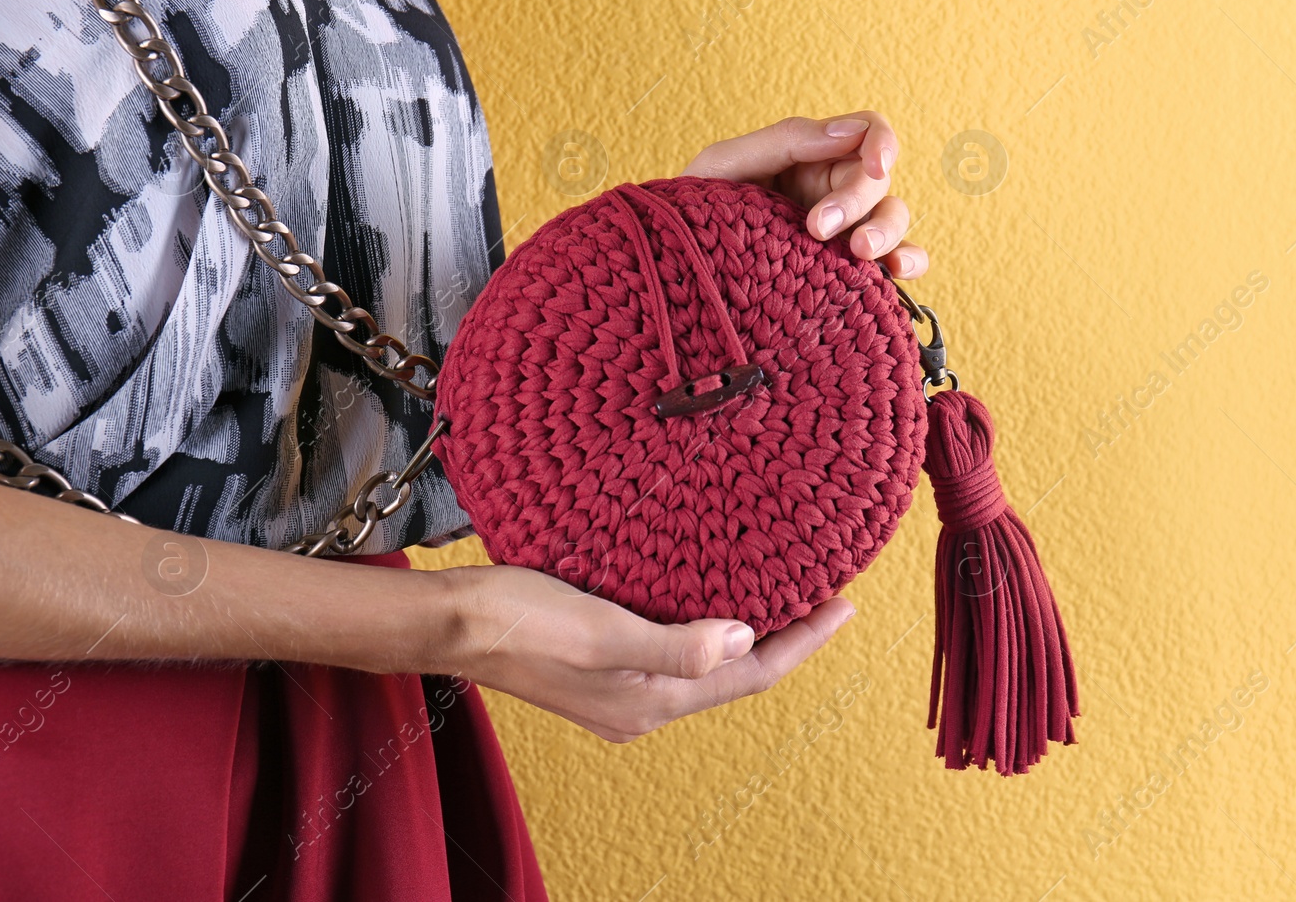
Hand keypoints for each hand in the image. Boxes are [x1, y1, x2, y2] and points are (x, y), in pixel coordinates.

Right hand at [437, 564, 854, 741]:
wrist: (450, 625)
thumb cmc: (519, 621)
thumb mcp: (603, 631)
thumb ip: (676, 646)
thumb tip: (744, 639)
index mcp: (651, 702)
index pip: (752, 675)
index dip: (804, 641)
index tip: (844, 604)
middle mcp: (644, 705)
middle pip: (738, 674)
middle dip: (787, 636)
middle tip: (824, 592)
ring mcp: (623, 690)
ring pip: (708, 662)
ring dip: (748, 630)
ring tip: (784, 589)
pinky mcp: (604, 665)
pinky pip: (677, 649)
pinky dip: (708, 624)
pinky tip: (714, 593)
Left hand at [682, 112, 927, 278]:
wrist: (677, 271)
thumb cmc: (695, 208)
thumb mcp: (725, 164)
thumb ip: (786, 141)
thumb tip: (849, 131)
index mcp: (811, 157)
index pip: (866, 132)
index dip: (881, 143)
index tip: (875, 165)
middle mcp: (836, 191)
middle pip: (878, 182)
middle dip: (857, 202)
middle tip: (819, 228)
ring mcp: (844, 232)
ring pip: (894, 219)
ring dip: (888, 234)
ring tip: (860, 255)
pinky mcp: (848, 272)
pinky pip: (894, 262)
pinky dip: (909, 261)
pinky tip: (895, 274)